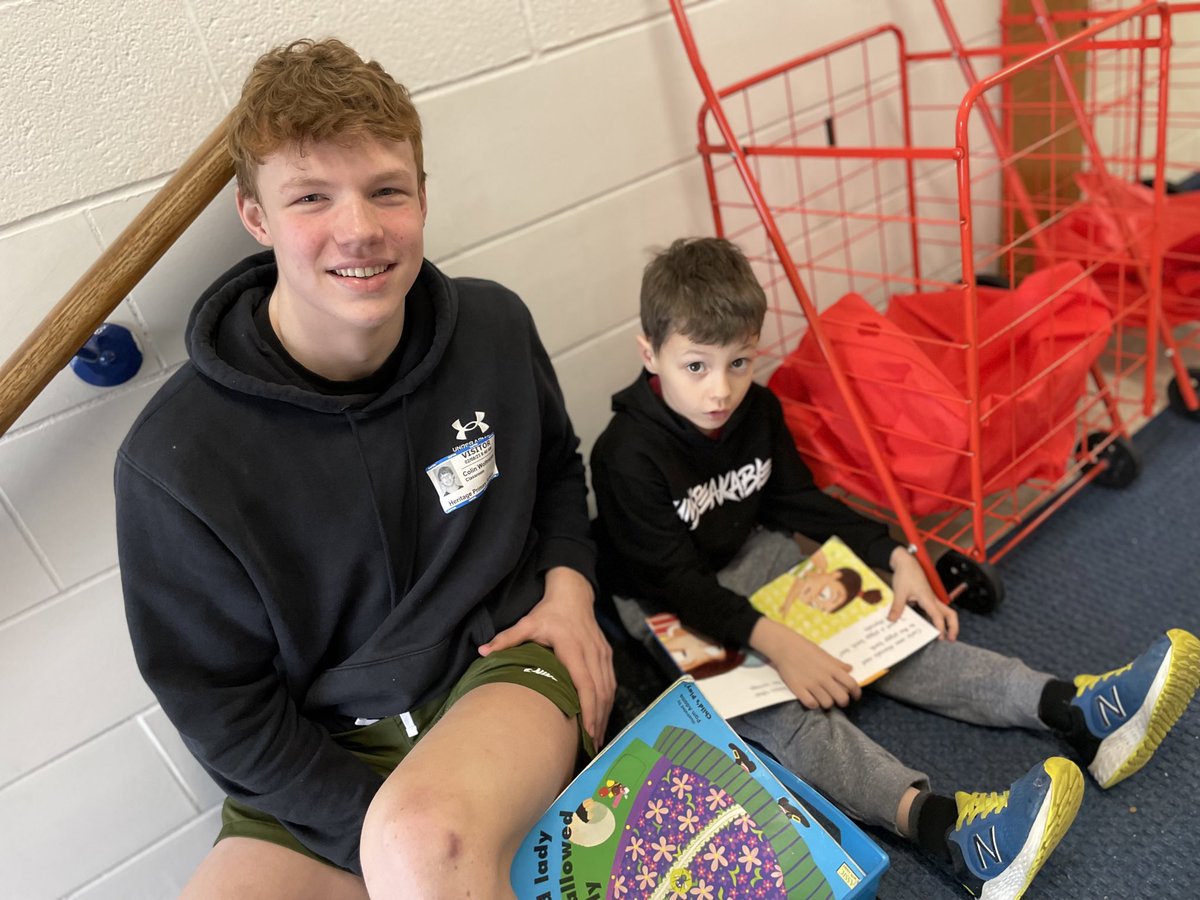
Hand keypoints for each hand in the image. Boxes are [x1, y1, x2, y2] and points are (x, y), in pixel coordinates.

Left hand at [478, 566, 615, 747]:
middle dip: (598, 721)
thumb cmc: (548, 612)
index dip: (588, 709)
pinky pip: (611, 682)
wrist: (573, 594)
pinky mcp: (606, 655)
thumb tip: (483, 652)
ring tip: (597, 739)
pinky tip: (602, 717)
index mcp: (573, 648)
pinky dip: (608, 702)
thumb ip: (507, 638)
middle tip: (592, 747)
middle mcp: (592, 653)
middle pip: (600, 692)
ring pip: (609, 689)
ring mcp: (602, 654)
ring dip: (604, 714)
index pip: (585, 684)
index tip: (587, 732)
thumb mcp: (527, 622)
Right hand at [750, 618, 860, 708]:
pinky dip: (813, 704)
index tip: (855, 696)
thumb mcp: (824, 654)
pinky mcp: (798, 689)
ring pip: (827, 703)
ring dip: (827, 703)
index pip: (851, 684)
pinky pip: (811, 704)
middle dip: (843, 702)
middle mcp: (824, 678)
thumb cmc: (806, 649)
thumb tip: (850, 669)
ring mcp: (811, 684)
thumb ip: (838, 664)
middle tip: (839, 700)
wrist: (785, 646)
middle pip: (842, 698)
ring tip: (824, 699)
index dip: (857, 693)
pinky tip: (812, 699)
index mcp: (832, 668)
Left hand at [889, 547, 957, 640]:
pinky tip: (927, 625)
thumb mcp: (899, 591)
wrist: (906, 562)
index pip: (938, 616)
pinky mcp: (926, 598)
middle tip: (950, 639)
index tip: (940, 637)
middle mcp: (932, 599)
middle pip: (950, 614)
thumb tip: (892, 620)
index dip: (941, 627)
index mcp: (928, 598)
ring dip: (945, 623)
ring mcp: (931, 598)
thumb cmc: (906, 573)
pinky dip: (935, 619)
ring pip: (944, 612)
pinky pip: (935, 610)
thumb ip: (897, 607)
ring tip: (942, 635)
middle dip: (953, 627)